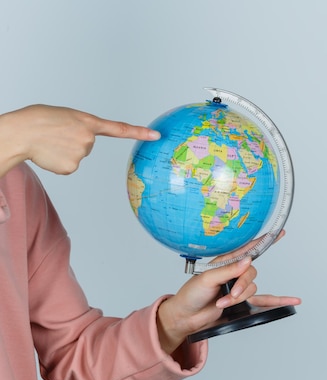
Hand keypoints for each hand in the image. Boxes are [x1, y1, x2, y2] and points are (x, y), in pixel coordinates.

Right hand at [0, 104, 159, 176]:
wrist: (21, 132)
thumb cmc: (39, 120)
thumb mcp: (66, 117)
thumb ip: (81, 127)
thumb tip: (83, 144)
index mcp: (88, 122)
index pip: (120, 129)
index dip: (140, 132)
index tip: (156, 136)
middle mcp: (89, 138)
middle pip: (88, 145)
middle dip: (74, 141)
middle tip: (57, 135)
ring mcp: (82, 153)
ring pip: (78, 156)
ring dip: (64, 151)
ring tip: (50, 143)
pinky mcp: (72, 167)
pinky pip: (70, 166)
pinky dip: (59, 162)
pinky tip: (49, 153)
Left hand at [156, 232, 300, 353]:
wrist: (187, 316)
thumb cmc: (191, 294)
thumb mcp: (207, 278)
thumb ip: (229, 270)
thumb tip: (247, 261)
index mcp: (226, 261)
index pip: (248, 247)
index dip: (263, 240)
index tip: (278, 232)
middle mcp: (234, 272)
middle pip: (251, 272)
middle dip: (241, 285)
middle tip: (230, 294)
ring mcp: (239, 286)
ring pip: (252, 288)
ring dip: (239, 297)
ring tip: (223, 303)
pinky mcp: (243, 301)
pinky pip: (264, 300)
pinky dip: (278, 300)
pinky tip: (291, 301)